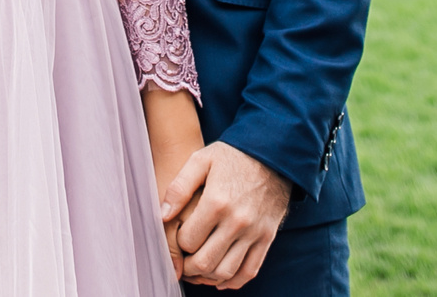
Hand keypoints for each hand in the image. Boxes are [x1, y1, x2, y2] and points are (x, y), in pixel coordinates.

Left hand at [161, 141, 291, 289]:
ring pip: (226, 271)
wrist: (273, 154)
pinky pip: (250, 271)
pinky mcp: (267, 238)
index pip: (188, 240)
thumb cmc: (233, 156)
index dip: (178, 242)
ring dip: (207, 277)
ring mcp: (254, 232)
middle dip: (188, 267)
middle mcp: (236, 221)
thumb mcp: (201, 160)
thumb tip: (163, 215)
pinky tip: (220, 277)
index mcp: (216, 202)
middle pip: (205, 262)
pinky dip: (233, 281)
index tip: (178, 236)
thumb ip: (179, 188)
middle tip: (182, 261)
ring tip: (197, 269)